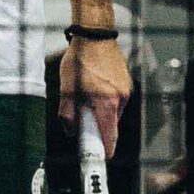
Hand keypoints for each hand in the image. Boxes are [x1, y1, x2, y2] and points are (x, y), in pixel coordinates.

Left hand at [58, 34, 131, 158]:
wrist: (94, 35)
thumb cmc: (80, 60)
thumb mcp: (67, 88)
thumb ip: (68, 113)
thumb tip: (70, 131)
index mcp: (106, 102)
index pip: (109, 136)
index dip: (105, 151)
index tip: (101, 158)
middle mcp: (120, 98)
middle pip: (111, 125)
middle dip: (99, 128)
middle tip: (84, 124)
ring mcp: (126, 90)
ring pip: (114, 112)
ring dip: (102, 112)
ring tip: (86, 97)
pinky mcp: (126, 82)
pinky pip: (117, 100)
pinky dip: (106, 101)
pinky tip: (94, 88)